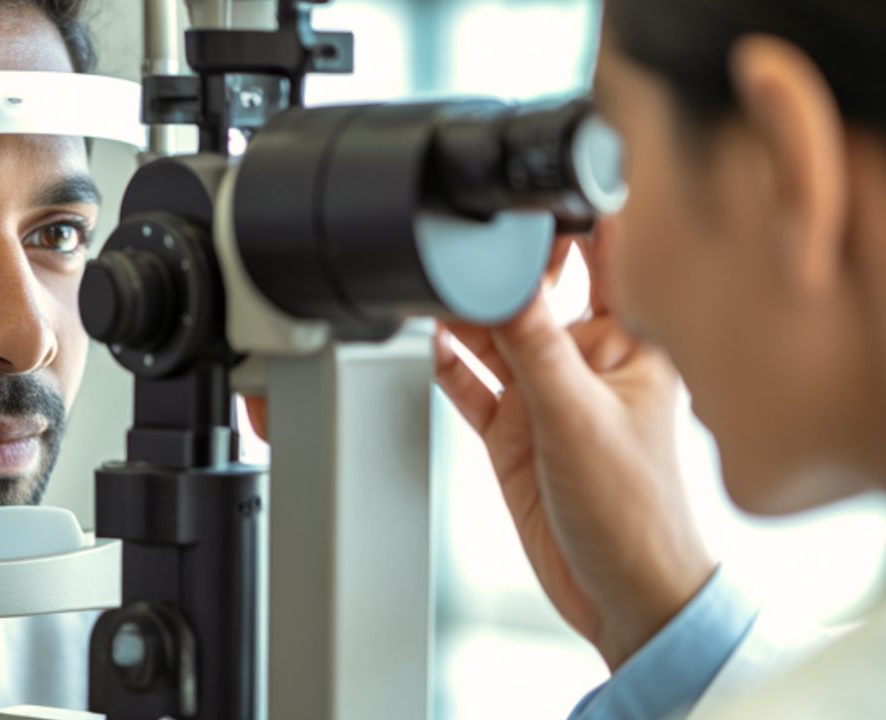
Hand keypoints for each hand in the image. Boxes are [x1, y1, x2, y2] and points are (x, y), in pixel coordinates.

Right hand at [435, 235, 714, 670]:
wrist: (620, 594)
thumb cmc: (636, 513)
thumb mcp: (578, 416)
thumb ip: (534, 345)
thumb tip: (503, 277)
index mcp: (630, 343)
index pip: (604, 258)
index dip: (573, 219)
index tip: (533, 190)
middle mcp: (586, 361)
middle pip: (532, 294)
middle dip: (497, 271)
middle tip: (460, 246)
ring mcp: (545, 396)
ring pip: (494, 337)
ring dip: (464, 317)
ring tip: (430, 292)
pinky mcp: (513, 431)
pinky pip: (471, 384)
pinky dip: (449, 365)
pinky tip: (432, 344)